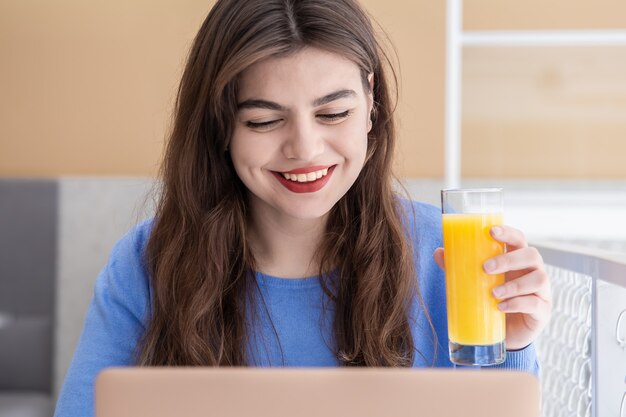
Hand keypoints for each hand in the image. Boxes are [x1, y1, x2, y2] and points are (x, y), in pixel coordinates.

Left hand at [433, 225, 551, 350]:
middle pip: (532, 255)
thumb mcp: (474, 282)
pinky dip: (517, 304)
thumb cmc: (491, 300)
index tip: (490, 231)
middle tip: (485, 268)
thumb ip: (458, 267)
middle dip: (509, 259)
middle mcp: (533, 271)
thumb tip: (438, 252)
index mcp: (517, 260)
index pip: (518, 239)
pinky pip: (536, 304)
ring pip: (539, 279)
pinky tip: (500, 307)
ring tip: (493, 293)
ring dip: (514, 285)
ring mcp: (541, 292)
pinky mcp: (542, 312)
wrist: (503, 334)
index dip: (508, 232)